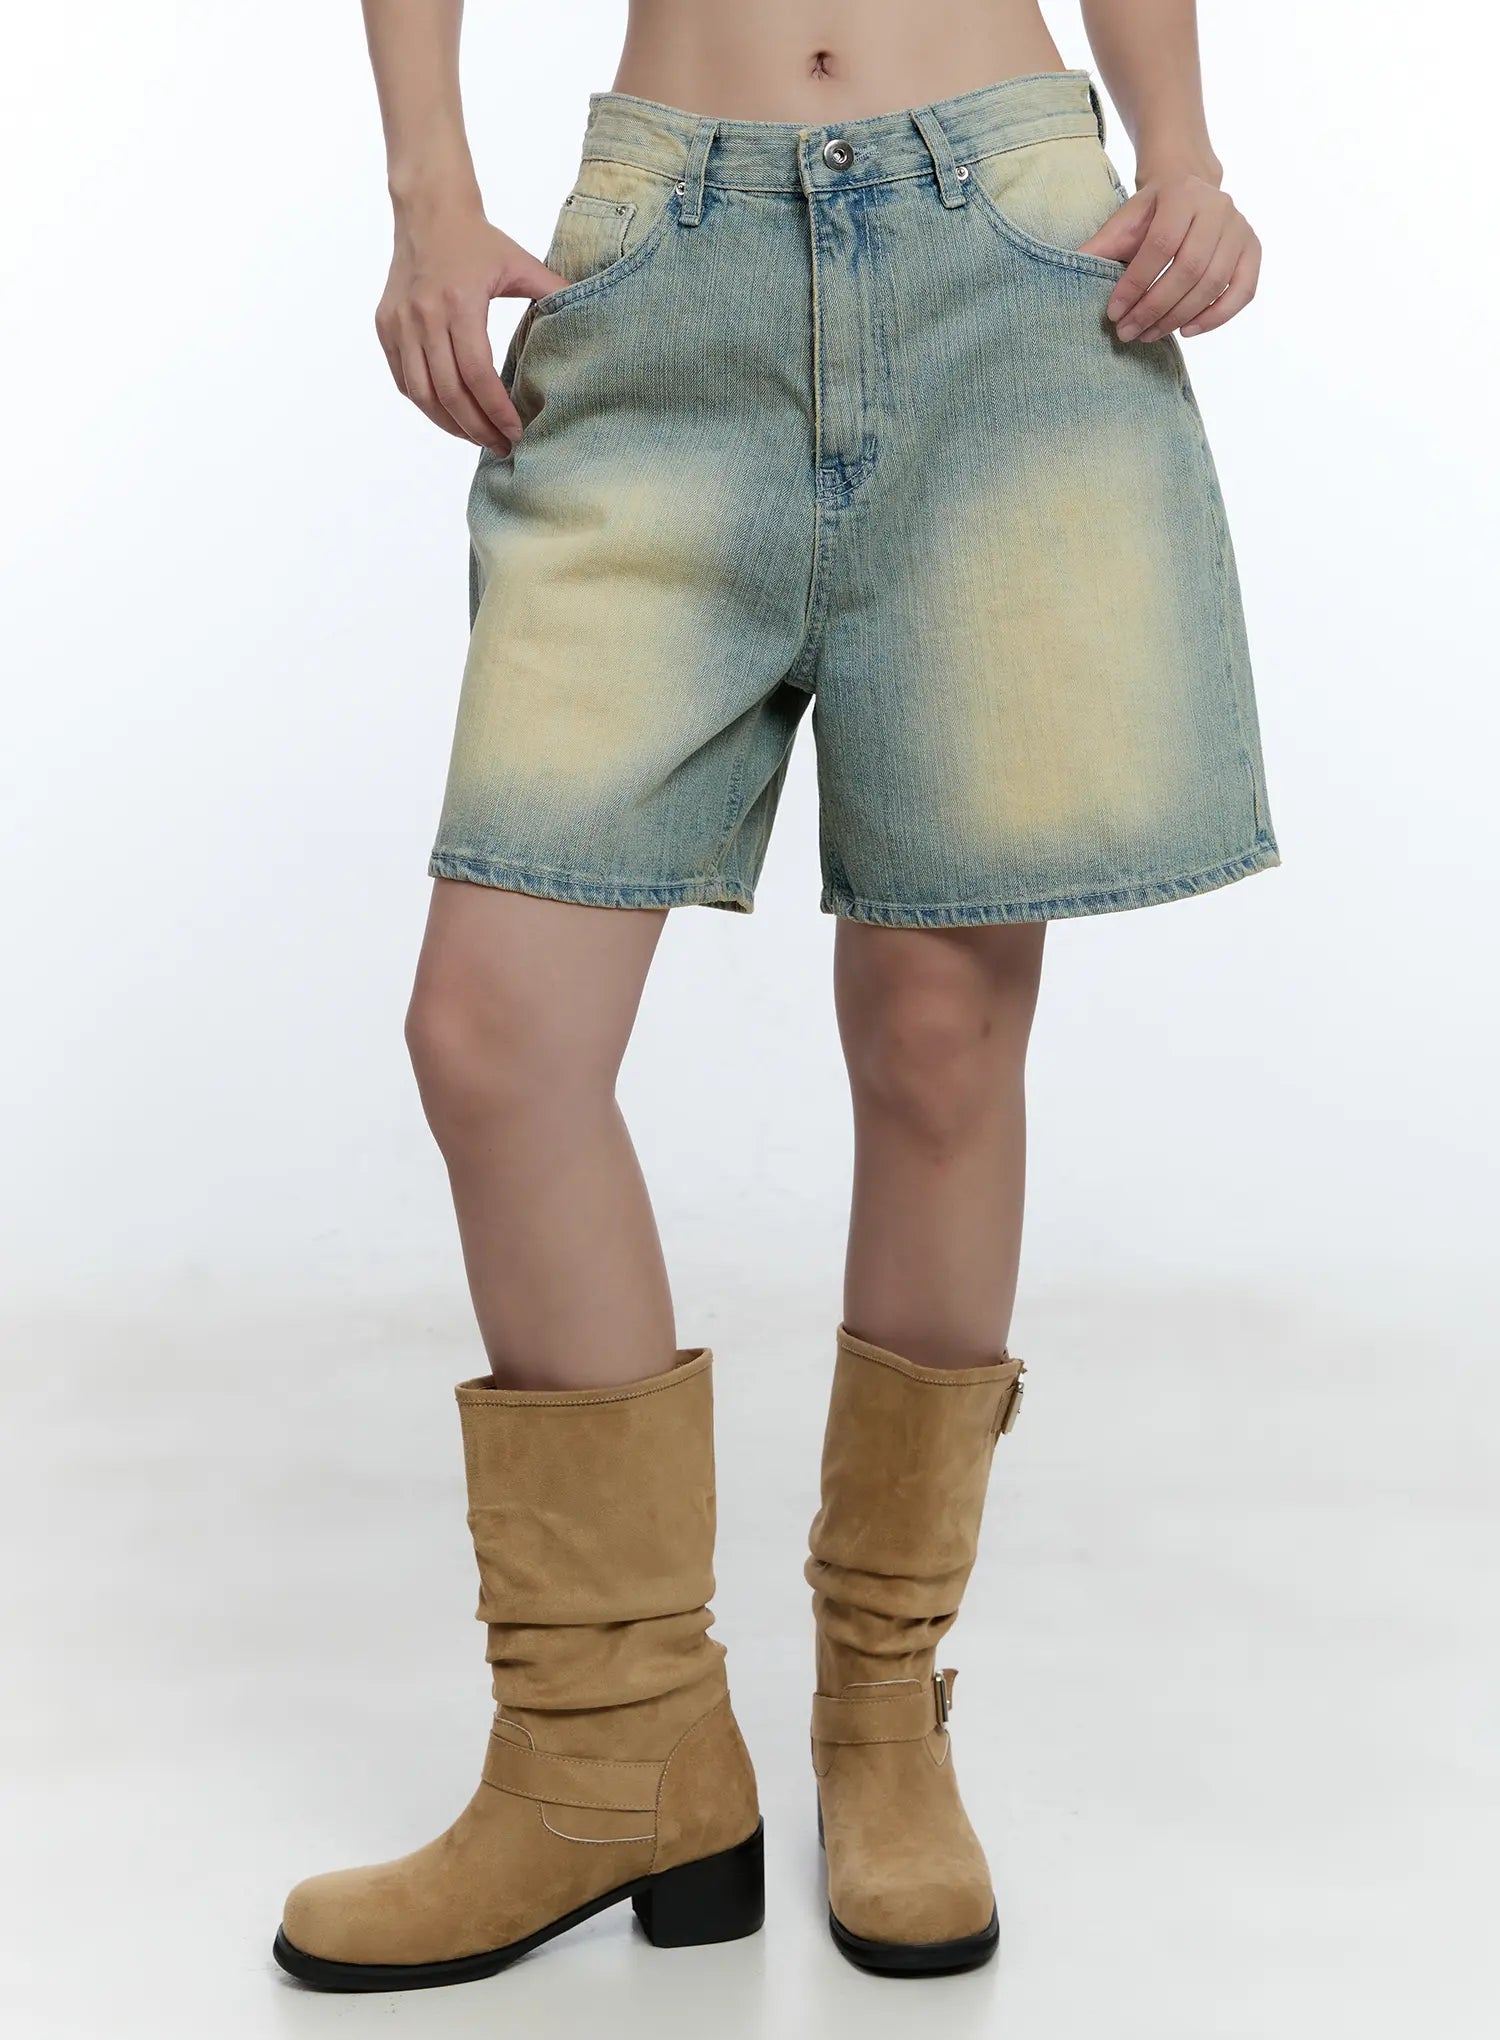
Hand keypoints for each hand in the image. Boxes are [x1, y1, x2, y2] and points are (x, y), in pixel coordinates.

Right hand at [375, 202, 566, 450]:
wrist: (429, 211)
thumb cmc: (477, 240)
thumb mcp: (520, 263)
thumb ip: (555, 292)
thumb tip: (594, 315)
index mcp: (459, 303)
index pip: (477, 374)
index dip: (496, 411)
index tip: (515, 432)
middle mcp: (423, 316)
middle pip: (449, 392)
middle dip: (477, 428)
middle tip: (501, 447)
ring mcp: (399, 323)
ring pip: (422, 393)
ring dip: (450, 424)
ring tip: (477, 437)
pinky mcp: (385, 326)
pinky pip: (404, 380)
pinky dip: (426, 404)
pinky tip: (449, 416)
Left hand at [1079, 171, 1259, 343]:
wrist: (1189, 189)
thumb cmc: (1152, 213)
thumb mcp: (1124, 222)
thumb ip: (1099, 247)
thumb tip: (1064, 272)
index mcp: (1182, 194)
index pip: (1160, 246)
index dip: (1136, 284)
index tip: (1114, 313)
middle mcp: (1218, 207)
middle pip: (1189, 268)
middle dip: (1155, 307)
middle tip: (1129, 332)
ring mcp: (1240, 228)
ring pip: (1213, 283)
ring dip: (1179, 316)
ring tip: (1149, 334)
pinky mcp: (1253, 249)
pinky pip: (1243, 291)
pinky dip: (1217, 316)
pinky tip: (1187, 330)